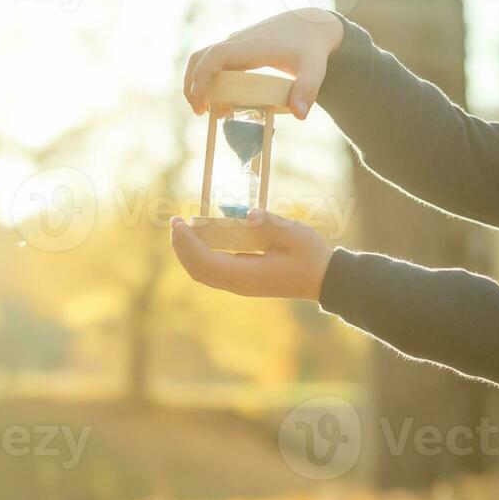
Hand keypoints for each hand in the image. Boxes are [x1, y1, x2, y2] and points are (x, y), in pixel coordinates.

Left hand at [169, 208, 334, 301]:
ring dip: (188, 252)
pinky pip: (212, 272)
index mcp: (247, 274)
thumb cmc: (311, 255)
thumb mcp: (295, 234)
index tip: (178, 222)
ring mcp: (240, 285)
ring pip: (202, 273)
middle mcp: (239, 284)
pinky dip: (199, 256)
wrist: (324, 280)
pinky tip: (199, 240)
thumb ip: (270, 223)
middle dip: (181, 247)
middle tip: (174, 222)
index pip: (206, 261)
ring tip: (181, 230)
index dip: (187, 243)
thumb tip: (248, 214)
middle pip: (198, 270)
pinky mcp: (243, 281)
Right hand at [182, 8, 344, 119]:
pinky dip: (208, 77)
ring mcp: (237, 43)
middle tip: (199, 110)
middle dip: (191, 83)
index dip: (202, 76)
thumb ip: (308, 90)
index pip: (216, 55)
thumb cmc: (312, 47)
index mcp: (253, 46)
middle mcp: (239, 42)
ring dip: (197, 80)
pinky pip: (215, 61)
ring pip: (204, 57)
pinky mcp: (239, 47)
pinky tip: (219, 99)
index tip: (200, 101)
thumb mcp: (315, 69)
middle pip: (200, 56)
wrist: (312, 24)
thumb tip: (299, 115)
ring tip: (206, 109)